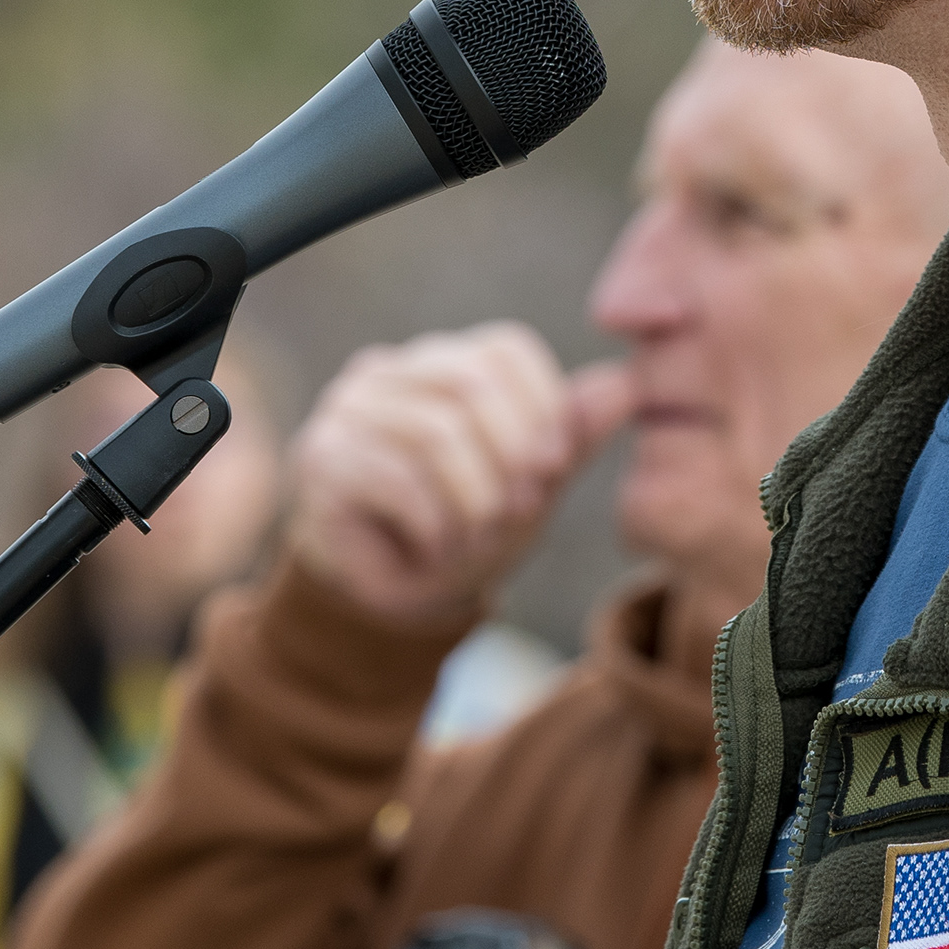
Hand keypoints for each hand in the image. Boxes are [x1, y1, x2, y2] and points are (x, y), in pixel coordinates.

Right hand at [284, 324, 637, 628]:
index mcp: (445, 361)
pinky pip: (399, 479)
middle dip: (512, 456)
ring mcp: (348, 410)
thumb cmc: (466, 529)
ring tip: (478, 535)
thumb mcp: (532, 484)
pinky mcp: (323, 459)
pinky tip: (438, 547)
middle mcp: (390, 369)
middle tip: (522, 509)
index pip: (505, 349)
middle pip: (471, 384)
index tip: (553, 469)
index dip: (543, 407)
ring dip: (475, 500)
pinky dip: (437, 523)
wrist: (394, 599)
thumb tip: (625, 383)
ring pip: (437, 434)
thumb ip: (571, 435)